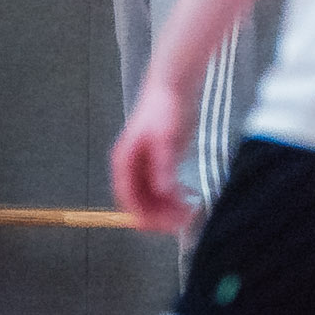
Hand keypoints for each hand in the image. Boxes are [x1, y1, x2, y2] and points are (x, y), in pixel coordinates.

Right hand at [112, 76, 193, 231]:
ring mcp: (144, 167)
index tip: (164, 225)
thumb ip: (163, 166)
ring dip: (167, 209)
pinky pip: (161, 190)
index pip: (127, 197)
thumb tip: (164, 192)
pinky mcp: (158, 164)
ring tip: (189, 211)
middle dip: (158, 214)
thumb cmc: (164, 110)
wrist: (172, 89)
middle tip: (183, 220)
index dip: (142, 215)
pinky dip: (173, 198)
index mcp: (124, 161)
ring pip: (151, 198)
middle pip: (138, 201)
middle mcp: (130, 167)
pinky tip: (189, 198)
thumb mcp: (165, 139)